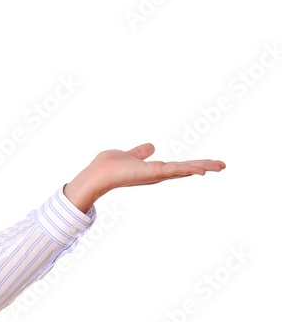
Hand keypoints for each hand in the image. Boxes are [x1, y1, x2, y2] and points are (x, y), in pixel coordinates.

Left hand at [63, 143, 224, 213]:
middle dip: (204, 167)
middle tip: (223, 165)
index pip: (178, 166)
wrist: (99, 172)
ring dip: (203, 166)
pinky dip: (189, 169)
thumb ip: (140, 152)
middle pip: (186, 170)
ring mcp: (157, 175)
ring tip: (220, 165)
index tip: (209, 164)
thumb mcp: (130, 155)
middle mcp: (158, 174)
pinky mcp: (153, 173)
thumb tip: (151, 147)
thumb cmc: (110, 166)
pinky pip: (175, 170)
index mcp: (154, 170)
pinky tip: (202, 169)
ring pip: (185, 170)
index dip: (193, 165)